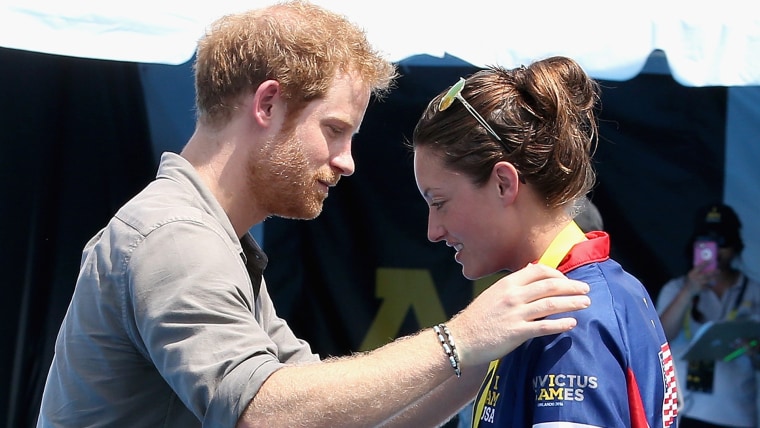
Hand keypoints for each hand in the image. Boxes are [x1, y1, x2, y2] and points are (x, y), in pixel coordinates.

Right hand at [447, 263, 589, 366]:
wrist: (460, 338)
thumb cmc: (477, 318)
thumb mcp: (493, 293)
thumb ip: (514, 284)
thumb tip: (531, 269)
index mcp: (508, 284)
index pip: (539, 271)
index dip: (557, 275)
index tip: (567, 281)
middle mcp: (513, 295)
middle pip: (550, 286)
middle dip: (572, 287)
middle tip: (586, 290)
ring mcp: (516, 313)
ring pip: (551, 304)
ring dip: (572, 303)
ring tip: (585, 304)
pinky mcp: (517, 332)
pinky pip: (545, 326)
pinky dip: (561, 324)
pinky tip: (572, 323)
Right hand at [685, 264, 715, 294]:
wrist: (687, 291)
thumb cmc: (689, 281)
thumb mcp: (690, 275)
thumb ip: (696, 271)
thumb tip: (704, 266)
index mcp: (692, 273)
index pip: (699, 267)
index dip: (705, 263)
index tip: (711, 260)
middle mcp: (695, 278)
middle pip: (706, 274)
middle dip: (713, 272)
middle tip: (718, 270)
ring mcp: (699, 283)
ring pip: (708, 280)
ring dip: (714, 278)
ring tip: (717, 276)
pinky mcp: (701, 288)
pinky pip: (708, 286)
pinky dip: (711, 286)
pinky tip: (713, 285)